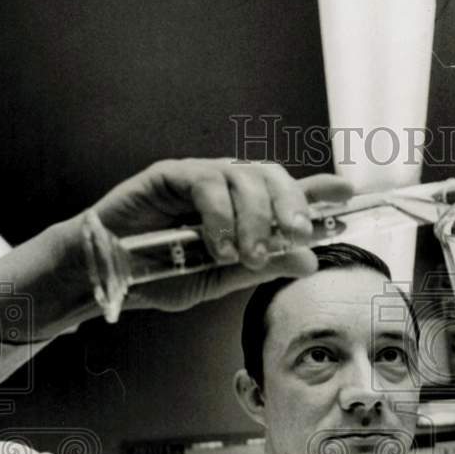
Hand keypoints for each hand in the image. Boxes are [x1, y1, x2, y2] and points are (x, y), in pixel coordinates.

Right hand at [0, 159, 353, 341]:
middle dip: (292, 205)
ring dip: (254, 219)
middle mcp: (225, 190)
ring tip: (246, 256)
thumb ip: (263, 265)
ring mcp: (199, 178)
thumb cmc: (160, 276)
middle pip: (272, 177)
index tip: (347, 192)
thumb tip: (308, 258)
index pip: (286, 194)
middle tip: (299, 235)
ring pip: (244, 178)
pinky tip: (219, 245)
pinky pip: (206, 183)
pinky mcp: (170, 175)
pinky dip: (219, 215)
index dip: (317, 190)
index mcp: (243, 213)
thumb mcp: (222, 278)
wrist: (106, 275)